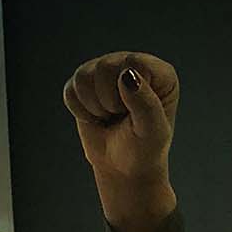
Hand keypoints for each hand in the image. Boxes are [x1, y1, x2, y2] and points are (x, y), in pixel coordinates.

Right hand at [63, 51, 177, 182]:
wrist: (123, 168)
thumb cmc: (144, 150)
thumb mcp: (152, 132)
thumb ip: (146, 104)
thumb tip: (127, 75)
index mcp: (160, 74)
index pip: (135, 63)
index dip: (128, 90)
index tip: (136, 112)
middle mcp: (134, 65)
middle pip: (105, 66)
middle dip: (109, 101)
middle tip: (121, 117)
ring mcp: (108, 70)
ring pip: (83, 76)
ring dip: (94, 106)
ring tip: (110, 117)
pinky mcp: (86, 81)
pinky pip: (71, 89)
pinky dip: (80, 110)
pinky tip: (96, 117)